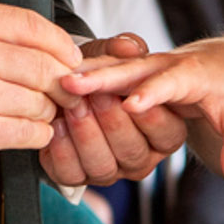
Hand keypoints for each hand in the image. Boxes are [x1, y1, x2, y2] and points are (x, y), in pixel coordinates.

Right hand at [0, 0, 82, 167]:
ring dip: (46, 112)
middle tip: (65, 92)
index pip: (35, 26)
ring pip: (40, 102)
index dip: (61, 45)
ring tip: (36, 113)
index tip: (70, 58)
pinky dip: (36, 135)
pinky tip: (27, 131)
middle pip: (45, 67)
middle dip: (62, 83)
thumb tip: (43, 42)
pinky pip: (27, 133)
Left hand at [39, 33, 188, 187]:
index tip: (129, 98)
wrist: (67, 87)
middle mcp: (142, 156)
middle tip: (93, 96)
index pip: (166, 129)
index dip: (147, 113)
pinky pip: (72, 175)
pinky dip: (62, 150)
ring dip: (85, 134)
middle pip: (133, 151)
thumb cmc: (100, 71)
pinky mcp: (80, 176)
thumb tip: (129, 47)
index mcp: (165, 130)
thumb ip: (123, 50)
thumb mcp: (113, 55)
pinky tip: (57, 125)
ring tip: (72, 107)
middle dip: (111, 121)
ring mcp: (111, 170)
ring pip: (103, 167)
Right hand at [61, 38, 223, 184]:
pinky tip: (57, 87)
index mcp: (195, 74)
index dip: (151, 94)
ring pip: (111, 67)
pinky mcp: (131, 69)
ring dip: (86, 77)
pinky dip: (82, 76)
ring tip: (59, 89)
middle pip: (130, 71)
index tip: (130, 103)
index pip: (171, 82)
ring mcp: (146, 65)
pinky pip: (102, 68)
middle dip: (101, 80)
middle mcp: (166, 65)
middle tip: (72, 89)